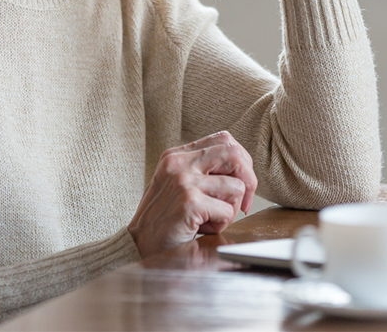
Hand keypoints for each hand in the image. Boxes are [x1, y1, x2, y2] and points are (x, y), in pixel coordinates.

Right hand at [127, 131, 257, 257]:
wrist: (138, 246)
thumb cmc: (162, 219)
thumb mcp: (177, 184)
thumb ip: (202, 170)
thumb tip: (241, 168)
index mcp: (176, 155)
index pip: (224, 140)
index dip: (242, 161)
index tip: (241, 184)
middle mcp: (179, 163)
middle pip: (234, 154)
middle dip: (249, 180)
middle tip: (243, 204)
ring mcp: (183, 181)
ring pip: (237, 187)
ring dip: (231, 209)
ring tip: (209, 219)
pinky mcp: (189, 202)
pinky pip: (228, 211)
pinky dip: (221, 225)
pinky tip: (201, 228)